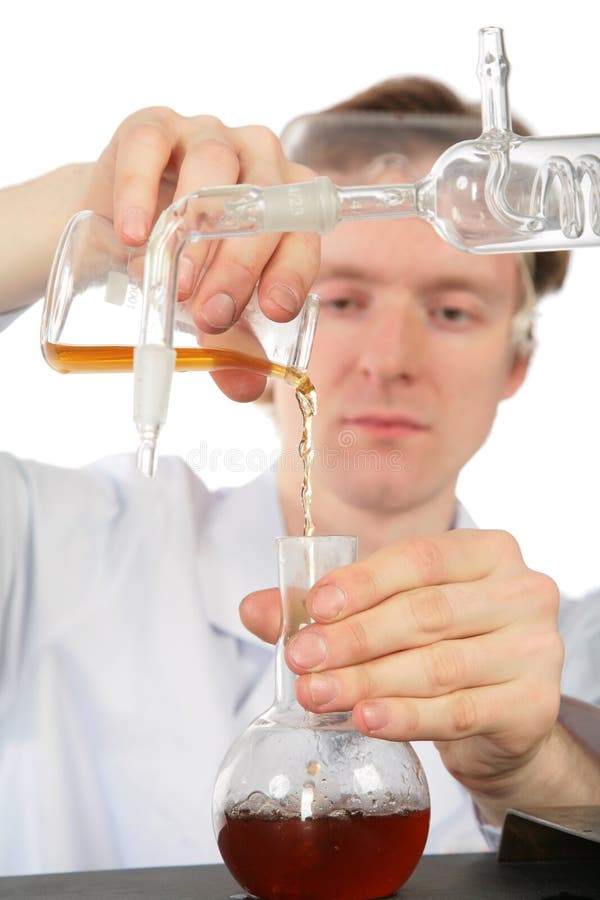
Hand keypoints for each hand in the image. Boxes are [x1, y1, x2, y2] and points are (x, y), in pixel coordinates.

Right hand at [84, 107, 319, 399]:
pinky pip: (151, 145)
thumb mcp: (214, 309)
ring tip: (174, 285)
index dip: (293, 271)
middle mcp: (259, 159)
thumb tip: (248, 389)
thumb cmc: (187, 268)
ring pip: (217, 169)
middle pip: (264, 203)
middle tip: (212, 314)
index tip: (273, 312)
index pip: (304, 231)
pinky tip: (133, 235)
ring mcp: (208, 134)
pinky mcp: (153, 125)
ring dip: (196, 233)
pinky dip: (141, 190)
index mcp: (289, 202)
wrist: (123, 228)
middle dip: (240, 265)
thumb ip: (234, 347)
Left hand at [241, 530, 563, 811]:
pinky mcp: (536, 705)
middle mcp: (523, 592)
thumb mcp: (392, 614)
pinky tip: (366, 719)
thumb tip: (254, 609)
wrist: (501, 713)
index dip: (363, 582)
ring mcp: (536, 649)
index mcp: (488, 552)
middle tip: (301, 660)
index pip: (420, 558)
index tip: (314, 607)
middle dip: (354, 638)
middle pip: (426, 613)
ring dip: (369, 681)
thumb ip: (328, 608)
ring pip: (438, 665)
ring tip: (318, 694)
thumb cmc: (443, 645)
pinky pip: (460, 711)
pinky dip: (407, 717)